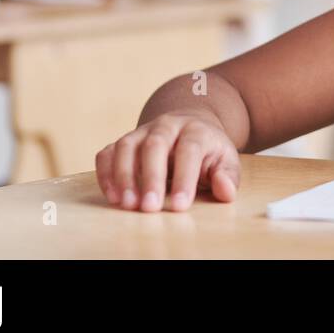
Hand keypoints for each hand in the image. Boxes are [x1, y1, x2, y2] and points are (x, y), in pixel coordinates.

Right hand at [95, 110, 240, 212]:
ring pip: (127, 145)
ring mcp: (142, 131)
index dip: (185, 177)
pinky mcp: (124, 142)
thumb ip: (228, 176)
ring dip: (124, 176)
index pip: (190, 150)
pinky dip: (106, 173)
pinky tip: (112, 196)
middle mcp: (167, 126)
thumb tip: (225, 190)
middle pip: (156, 144)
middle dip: (151, 177)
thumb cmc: (209, 150)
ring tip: (127, 205)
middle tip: (149, 207)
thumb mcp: (226, 161)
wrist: (191, 125)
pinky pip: (107, 152)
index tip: (180, 206)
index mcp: (196, 130)